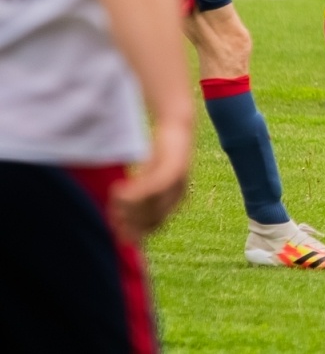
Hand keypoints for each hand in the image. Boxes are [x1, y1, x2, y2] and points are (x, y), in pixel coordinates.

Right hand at [108, 122, 190, 242]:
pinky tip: (118, 188)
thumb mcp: (147, 180)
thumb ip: (136, 198)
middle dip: (127, 222)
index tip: (113, 229)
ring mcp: (177, 183)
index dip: (132, 232)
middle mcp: (178, 196)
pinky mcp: (173, 169)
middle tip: (110, 214)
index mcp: (173, 203)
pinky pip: (152, 187)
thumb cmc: (159, 157)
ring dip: (127, 207)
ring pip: (150, 205)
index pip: (153, 227)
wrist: (177, 129)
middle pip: (151, 219)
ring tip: (113, 198)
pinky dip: (134, 192)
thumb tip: (115, 218)